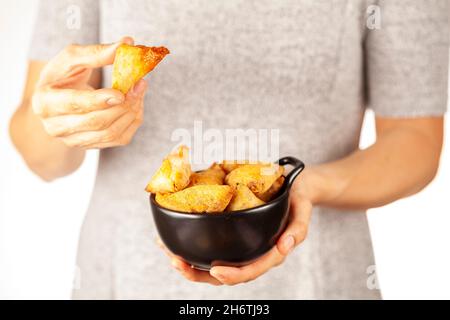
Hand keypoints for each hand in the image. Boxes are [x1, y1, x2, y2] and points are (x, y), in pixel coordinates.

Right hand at [31, 37, 146, 148]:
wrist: (57, 100)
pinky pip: (118, 139)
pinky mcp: (91, 146)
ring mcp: (73, 140)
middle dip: (122, 104)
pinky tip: (136, 104)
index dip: (99, 100)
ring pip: (110, 133)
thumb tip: (127, 43)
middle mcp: (55, 126)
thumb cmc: (63, 75)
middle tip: (140, 84)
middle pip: (96, 122)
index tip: (120, 93)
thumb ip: (97, 52)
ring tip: (139, 91)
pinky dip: (132, 121)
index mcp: (44, 102)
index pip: (74, 104)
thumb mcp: (73, 58)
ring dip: (131, 112)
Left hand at [158, 169, 316, 285]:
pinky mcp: (233, 238)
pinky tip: (173, 242)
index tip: (216, 271)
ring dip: (190, 265)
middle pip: (226, 274)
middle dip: (199, 274)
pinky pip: (212, 250)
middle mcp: (254, 254)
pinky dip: (192, 248)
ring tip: (169, 255)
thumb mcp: (303, 209)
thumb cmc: (297, 198)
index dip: (233, 275)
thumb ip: (298, 228)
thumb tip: (286, 246)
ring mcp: (242, 248)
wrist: (295, 188)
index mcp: (271, 253)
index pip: (251, 270)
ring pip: (214, 266)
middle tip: (178, 263)